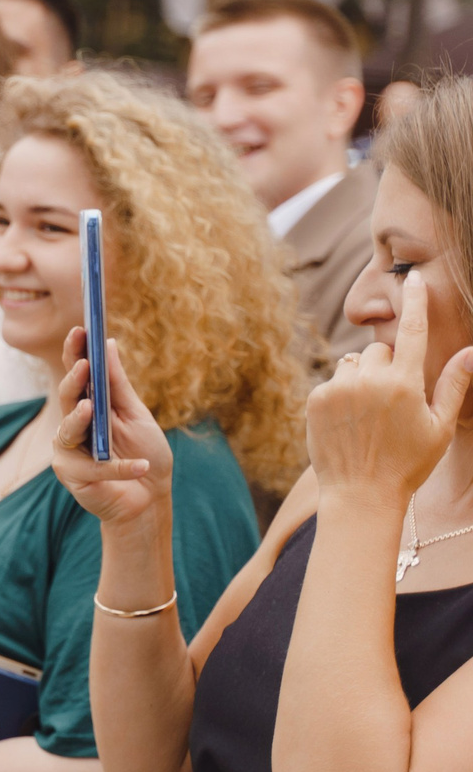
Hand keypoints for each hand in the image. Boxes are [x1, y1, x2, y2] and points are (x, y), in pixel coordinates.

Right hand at [50, 329, 172, 527]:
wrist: (150, 499)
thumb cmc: (146, 454)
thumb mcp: (137, 415)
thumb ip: (119, 384)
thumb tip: (108, 344)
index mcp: (89, 404)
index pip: (77, 373)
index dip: (75, 351)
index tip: (80, 330)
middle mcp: (73, 423)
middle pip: (67, 397)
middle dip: (73, 380)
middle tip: (83, 365)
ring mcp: (68, 450)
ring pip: (68, 429)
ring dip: (80, 419)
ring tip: (92, 409)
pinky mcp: (71, 475)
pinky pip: (93, 466)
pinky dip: (120, 467)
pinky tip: (140, 466)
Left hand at [307, 272, 472, 508]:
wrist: (361, 494)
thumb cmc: (409, 463)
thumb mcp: (440, 427)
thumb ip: (454, 385)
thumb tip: (472, 351)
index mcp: (405, 384)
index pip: (412, 331)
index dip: (415, 303)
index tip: (413, 277)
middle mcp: (369, 380)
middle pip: (379, 351)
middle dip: (388, 368)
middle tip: (393, 404)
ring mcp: (339, 387)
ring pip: (354, 363)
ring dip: (362, 379)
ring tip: (370, 416)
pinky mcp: (315, 397)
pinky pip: (333, 380)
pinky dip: (341, 394)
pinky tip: (349, 423)